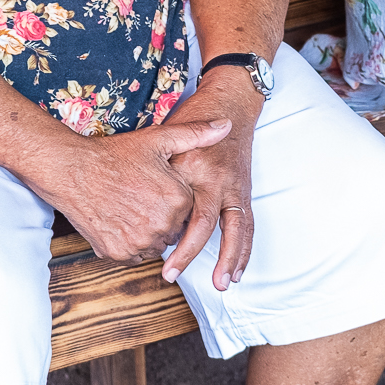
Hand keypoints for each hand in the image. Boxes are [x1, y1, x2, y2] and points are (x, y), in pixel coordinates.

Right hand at [29, 115, 232, 263]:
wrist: (72, 170)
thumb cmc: (114, 154)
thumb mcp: (158, 139)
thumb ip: (196, 134)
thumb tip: (226, 125)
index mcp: (178, 199)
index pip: (188, 208)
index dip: (172, 196)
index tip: (156, 185)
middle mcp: (162, 225)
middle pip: (174, 228)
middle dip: (163, 216)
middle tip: (141, 196)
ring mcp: (139, 241)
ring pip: (156, 244)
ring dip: (148, 232)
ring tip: (130, 207)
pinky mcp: (119, 253)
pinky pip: (136, 255)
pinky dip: (131, 243)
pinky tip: (120, 221)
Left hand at [160, 68, 263, 290]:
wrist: (230, 101)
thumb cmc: (194, 116)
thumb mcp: (168, 136)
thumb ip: (158, 167)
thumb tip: (139, 199)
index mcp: (197, 169)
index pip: (184, 211)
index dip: (172, 238)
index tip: (155, 257)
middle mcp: (219, 180)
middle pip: (208, 224)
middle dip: (191, 253)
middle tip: (172, 276)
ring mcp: (236, 186)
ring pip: (237, 228)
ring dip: (230, 258)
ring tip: (222, 283)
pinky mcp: (244, 190)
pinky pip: (246, 223)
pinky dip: (242, 248)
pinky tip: (236, 270)